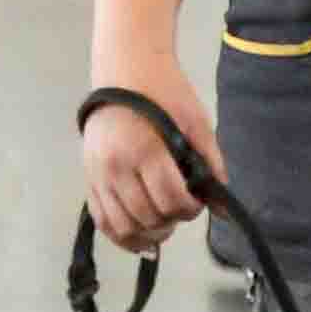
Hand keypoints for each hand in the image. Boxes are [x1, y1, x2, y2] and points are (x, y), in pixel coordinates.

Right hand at [78, 68, 220, 256]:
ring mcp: (97, 175)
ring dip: (148, 233)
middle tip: (181, 208)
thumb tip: (222, 207)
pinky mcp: (88, 178)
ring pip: (123, 226)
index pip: (170, 200)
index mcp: (145, 150)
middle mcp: (116, 167)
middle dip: (172, 220)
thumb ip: (210, 165)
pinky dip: (121, 237)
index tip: (197, 202)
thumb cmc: (165, 93)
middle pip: (148, 217)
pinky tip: (141, 240)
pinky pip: (102, 221)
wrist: (125, 71)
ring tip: (164, 225)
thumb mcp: (196, 123)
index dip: (190, 209)